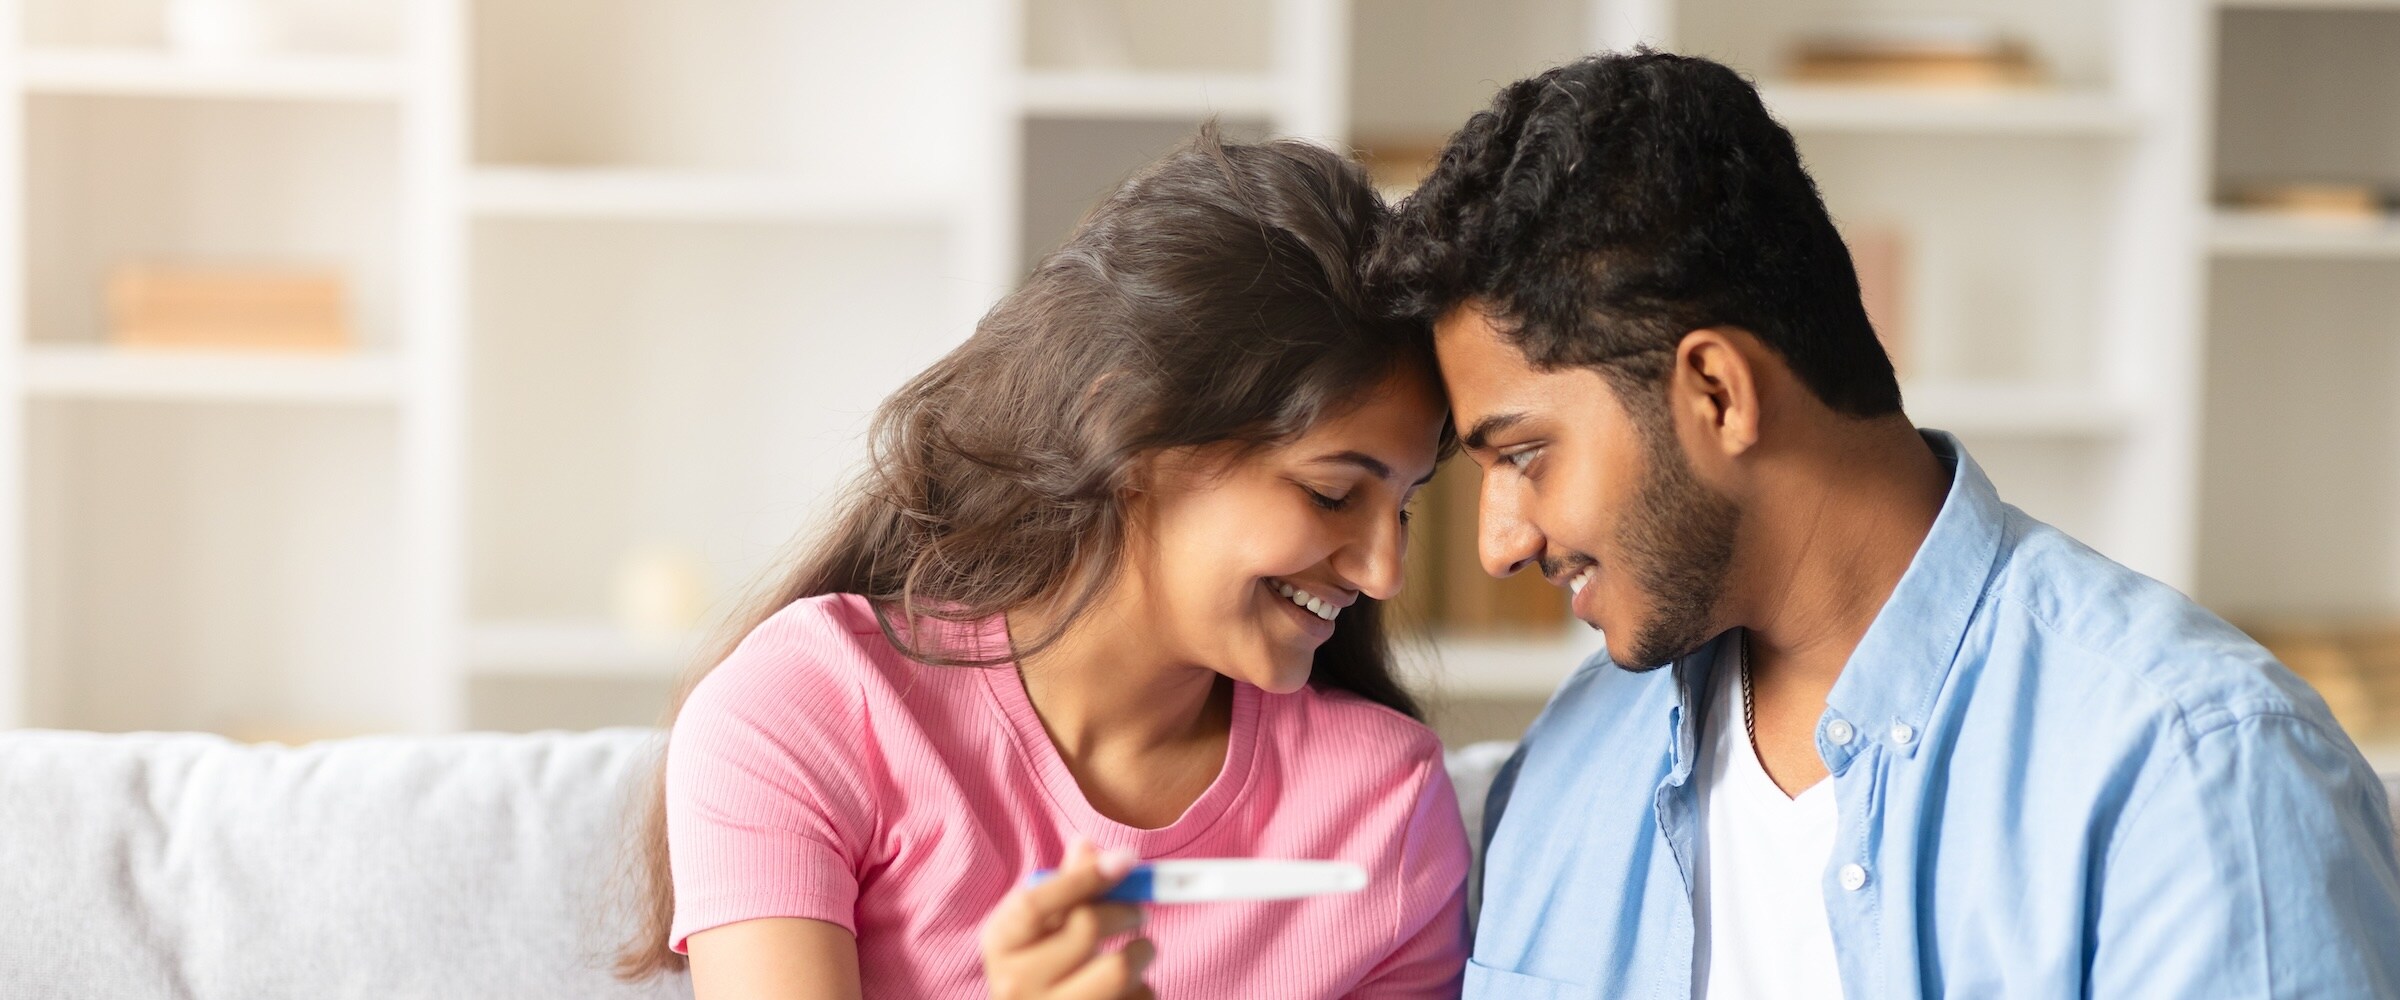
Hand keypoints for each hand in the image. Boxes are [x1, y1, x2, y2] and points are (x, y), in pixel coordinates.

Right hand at [981, 841, 1155, 999]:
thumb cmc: (1040, 965)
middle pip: (1086, 928)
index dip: (1083, 877)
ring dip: (1142, 952)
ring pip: (1119, 969)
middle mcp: (1015, 984)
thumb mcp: (1039, 925)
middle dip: (1127, 911)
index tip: (1126, 859)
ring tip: (1138, 952)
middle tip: (1139, 912)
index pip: (1036, 902)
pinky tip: (1129, 989)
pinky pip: (1139, 999)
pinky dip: (1144, 988)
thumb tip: (1087, 845)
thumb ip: (1063, 885)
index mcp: (1000, 943)